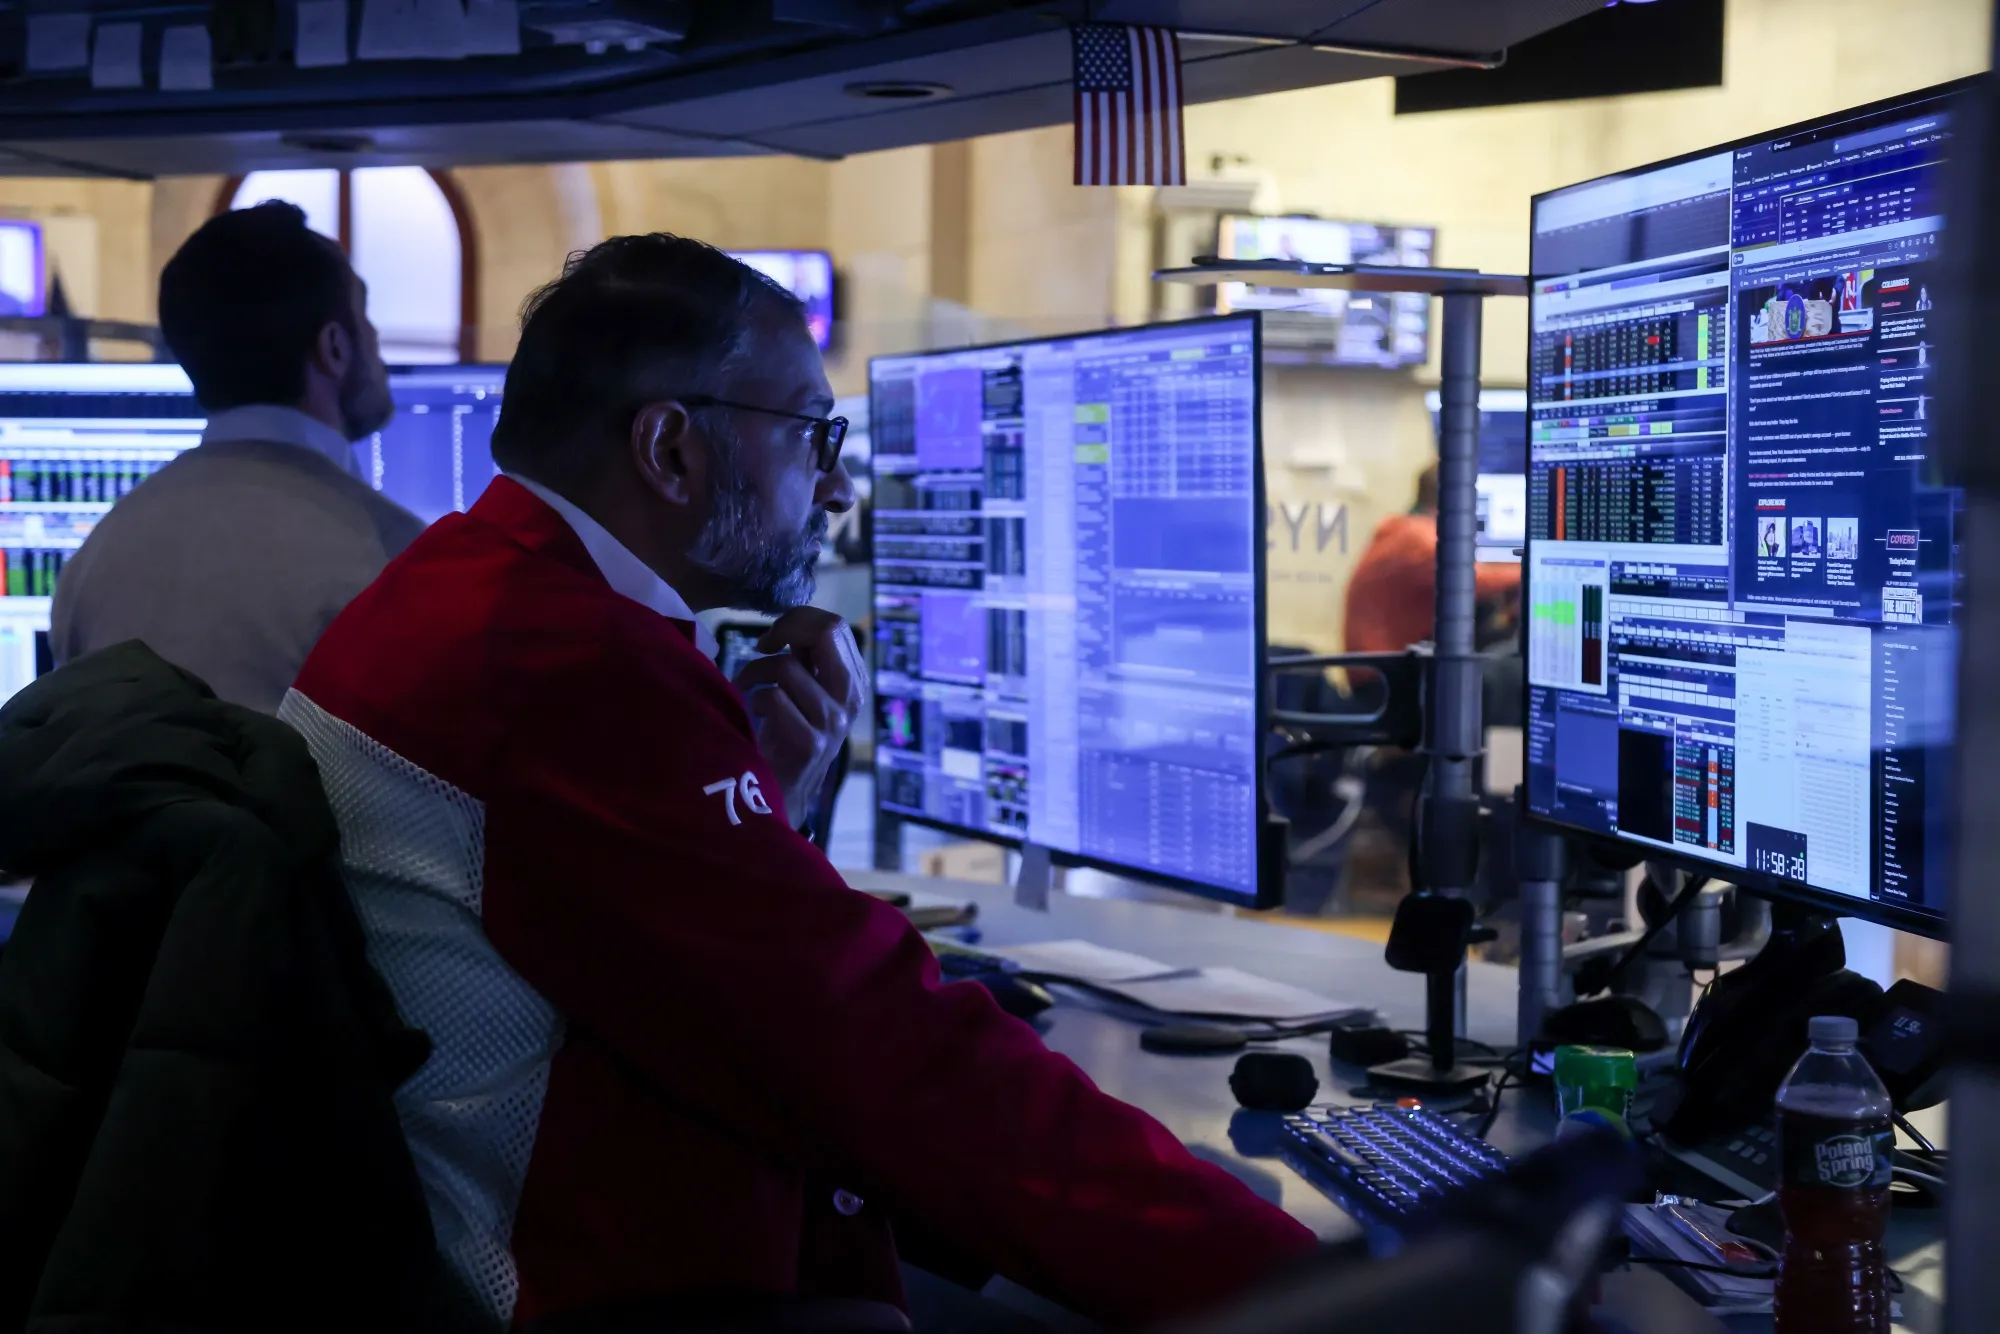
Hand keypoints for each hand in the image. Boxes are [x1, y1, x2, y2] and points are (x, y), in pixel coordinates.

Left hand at [733, 608, 863, 828]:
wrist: (786, 792)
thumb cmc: (789, 735)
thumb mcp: (806, 690)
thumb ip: (807, 659)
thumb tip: (795, 623)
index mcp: (854, 680)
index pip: (835, 626)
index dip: (799, 621)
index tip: (775, 638)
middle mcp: (852, 698)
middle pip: (827, 633)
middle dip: (786, 629)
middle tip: (763, 646)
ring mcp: (834, 721)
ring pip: (789, 667)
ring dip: (756, 671)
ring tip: (745, 684)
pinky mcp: (811, 742)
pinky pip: (774, 698)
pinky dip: (754, 699)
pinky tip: (753, 711)